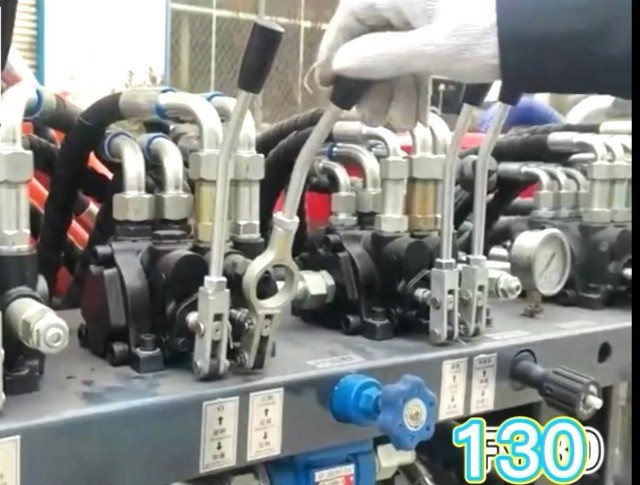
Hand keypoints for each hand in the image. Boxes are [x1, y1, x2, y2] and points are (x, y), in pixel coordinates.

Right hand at [315, 0, 500, 128]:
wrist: (548, 33)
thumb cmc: (487, 36)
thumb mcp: (431, 50)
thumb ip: (380, 57)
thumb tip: (339, 66)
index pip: (351, 16)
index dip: (335, 53)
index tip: (328, 84)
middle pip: (372, 39)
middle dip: (371, 84)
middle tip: (371, 119)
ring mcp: (428, 14)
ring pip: (394, 52)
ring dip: (393, 91)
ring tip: (400, 125)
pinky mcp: (445, 28)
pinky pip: (416, 55)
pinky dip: (413, 84)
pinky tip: (415, 113)